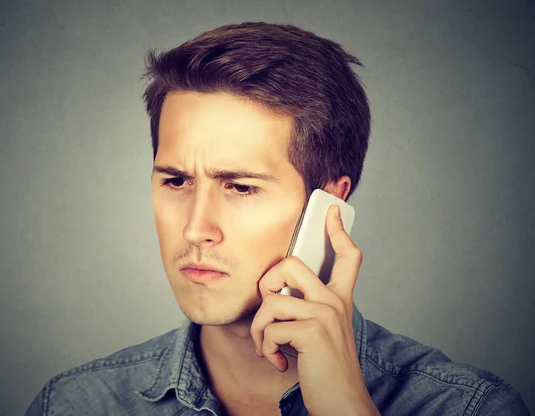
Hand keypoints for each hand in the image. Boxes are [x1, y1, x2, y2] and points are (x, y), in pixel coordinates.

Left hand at [250, 205, 379, 415]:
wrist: (343, 404)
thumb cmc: (327, 368)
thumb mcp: (323, 332)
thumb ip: (308, 309)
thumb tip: (275, 295)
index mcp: (340, 299)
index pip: (347, 256)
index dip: (339, 231)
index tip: (331, 211)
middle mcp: (335, 301)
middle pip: (292, 264)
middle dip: (268, 284)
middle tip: (271, 312)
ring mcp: (325, 314)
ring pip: (271, 300)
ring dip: (260, 331)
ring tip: (270, 348)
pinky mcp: (312, 331)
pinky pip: (270, 327)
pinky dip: (265, 348)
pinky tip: (279, 361)